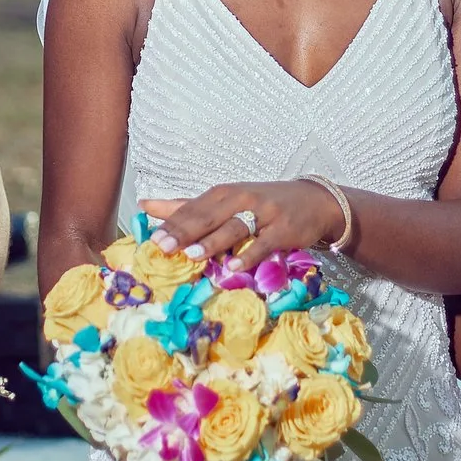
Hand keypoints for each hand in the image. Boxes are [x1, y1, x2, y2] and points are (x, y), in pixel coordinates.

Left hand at [141, 180, 345, 269]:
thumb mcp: (226, 200)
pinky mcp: (283, 230)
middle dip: (185, 231)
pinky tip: (234, 267)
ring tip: (192, 255)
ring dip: (212, 242)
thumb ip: (188, 206)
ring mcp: (263, 214)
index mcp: (223, 193)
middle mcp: (241, 199)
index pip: (193, 207)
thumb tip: (147, 206)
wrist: (313, 201)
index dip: (173, 223)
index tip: (152, 239)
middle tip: (164, 246)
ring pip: (234, 228)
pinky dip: (249, 255)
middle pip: (209, 216)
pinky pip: (263, 244)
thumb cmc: (261, 203)